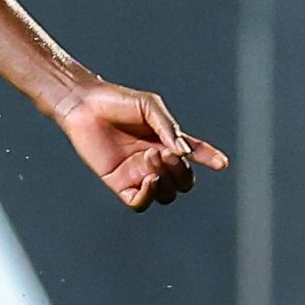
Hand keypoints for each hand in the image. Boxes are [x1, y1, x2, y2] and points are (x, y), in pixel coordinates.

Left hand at [48, 77, 229, 211]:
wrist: (84, 105)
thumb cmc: (116, 101)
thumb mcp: (149, 106)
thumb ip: (168, 128)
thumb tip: (185, 152)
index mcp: (167, 140)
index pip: (195, 154)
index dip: (210, 159)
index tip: (221, 164)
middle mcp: (155, 160)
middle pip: (184, 182)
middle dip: (182, 171)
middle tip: (165, 153)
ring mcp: (138, 173)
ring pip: (166, 194)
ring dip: (166, 180)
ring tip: (150, 157)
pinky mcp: (119, 183)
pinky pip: (140, 203)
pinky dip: (148, 196)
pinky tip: (147, 179)